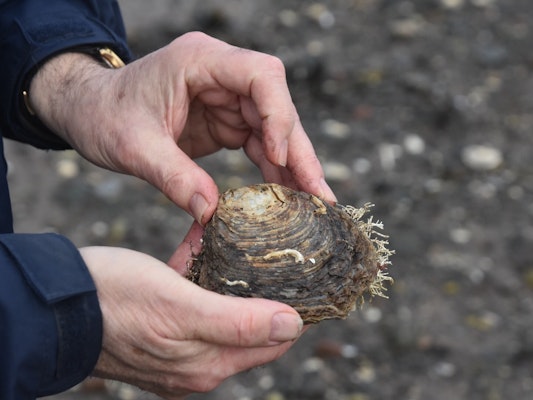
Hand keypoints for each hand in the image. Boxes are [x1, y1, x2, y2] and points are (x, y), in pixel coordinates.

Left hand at [29, 32, 336, 225]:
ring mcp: (227, 97)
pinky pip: (259, 144)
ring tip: (312, 204)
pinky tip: (287, 196)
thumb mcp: (132, 147)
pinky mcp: (226, 120)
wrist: (90, 109)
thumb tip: (212, 215)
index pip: (261, 74)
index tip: (278, 158)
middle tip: (318, 195)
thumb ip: (173, 177)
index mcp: (200, 61)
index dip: (278, 114)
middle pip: (277, 107)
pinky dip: (274, 170)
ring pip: (275, 128)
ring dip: (293, 166)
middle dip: (298, 151)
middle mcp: (222, 74)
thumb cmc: (105, 115)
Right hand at [80, 246, 303, 398]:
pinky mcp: (160, 332)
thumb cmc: (116, 301)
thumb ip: (239, 322)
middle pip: (248, 325)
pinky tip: (198, 246)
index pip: (272, 342)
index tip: (298, 274)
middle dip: (257, 287)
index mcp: (209, 364)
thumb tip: (292, 325)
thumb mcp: (181, 307)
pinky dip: (198, 275)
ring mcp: (177, 350)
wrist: (54, 307)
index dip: (289, 310)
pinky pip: (193, 302)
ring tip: (230, 241)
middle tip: (265, 250)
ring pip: (220, 309)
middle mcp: (198, 365)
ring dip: (227, 276)